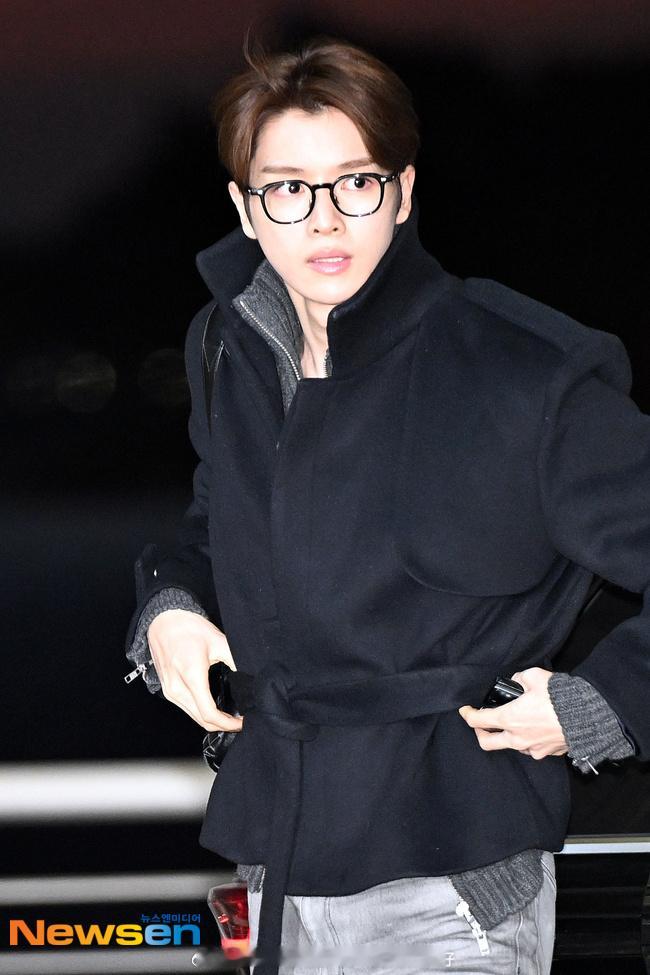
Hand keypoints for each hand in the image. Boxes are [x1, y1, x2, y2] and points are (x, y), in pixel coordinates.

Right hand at [147, 610, 242, 732]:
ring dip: (211, 721)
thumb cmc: (189, 628)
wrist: (164, 620)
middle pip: (201, 720)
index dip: (228, 723)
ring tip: (229, 716)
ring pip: (193, 717)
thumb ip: (234, 661)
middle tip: (239, 721)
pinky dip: (201, 712)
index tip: (242, 722)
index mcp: (191, 676)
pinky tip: (214, 707)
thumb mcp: (218, 641)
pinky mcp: (167, 690)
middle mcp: (177, 688)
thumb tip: (250, 678)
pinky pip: (186, 709)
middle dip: (222, 725)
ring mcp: (170, 691)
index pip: (209, 713)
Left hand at [458, 667, 567, 759]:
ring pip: (512, 746)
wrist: (589, 716)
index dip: (467, 715)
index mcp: (509, 719)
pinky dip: (529, 740)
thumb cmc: (560, 697)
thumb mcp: (535, 676)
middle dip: (481, 733)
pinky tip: (535, 729)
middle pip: (487, 743)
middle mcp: (518, 738)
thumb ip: (520, 678)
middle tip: (482, 724)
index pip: (478, 721)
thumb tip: (517, 681)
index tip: (466, 710)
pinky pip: (532, 749)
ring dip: (508, 736)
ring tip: (515, 722)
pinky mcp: (548, 753)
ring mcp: (533, 748)